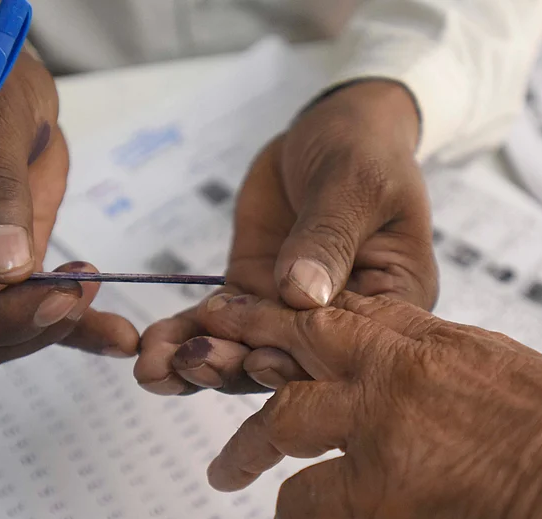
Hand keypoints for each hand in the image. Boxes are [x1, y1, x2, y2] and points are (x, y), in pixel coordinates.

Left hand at [133, 80, 436, 394]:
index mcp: (390, 303)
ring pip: (246, 351)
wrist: (331, 127)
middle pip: (291, 361)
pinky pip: (216, 324)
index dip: (304, 360)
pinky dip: (183, 335)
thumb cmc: (365, 150)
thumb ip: (328, 238)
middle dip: (236, 368)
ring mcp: (291, 312)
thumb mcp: (355, 186)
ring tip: (155, 368)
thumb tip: (301, 293)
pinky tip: (151, 349)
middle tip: (190, 364)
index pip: (350, 347)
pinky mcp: (252, 293)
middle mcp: (342, 322)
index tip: (258, 358)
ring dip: (200, 363)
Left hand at [193, 291, 541, 518]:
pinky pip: (302, 508)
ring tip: (223, 474)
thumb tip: (447, 413)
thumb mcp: (523, 390)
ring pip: (278, 417)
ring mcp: (386, 420)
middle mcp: (404, 366)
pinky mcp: (382, 485)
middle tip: (200, 354)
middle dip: (242, 341)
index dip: (297, 318)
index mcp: (441, 340)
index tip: (261, 322)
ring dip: (243, 447)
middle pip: (297, 337)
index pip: (348, 315)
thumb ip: (467, 388)